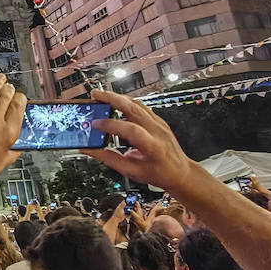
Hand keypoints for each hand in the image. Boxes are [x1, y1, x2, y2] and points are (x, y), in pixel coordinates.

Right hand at [81, 89, 195, 194]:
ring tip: (101, 96)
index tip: (96, 124)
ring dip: (118, 97)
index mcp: (152, 146)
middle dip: (112, 99)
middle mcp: (157, 131)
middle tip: (96, 95)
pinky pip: (140, 106)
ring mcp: (159, 123)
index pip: (131, 130)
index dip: (111, 125)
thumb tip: (90, 150)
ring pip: (137, 103)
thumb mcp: (132, 171)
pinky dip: (125, 102)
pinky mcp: (158, 120)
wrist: (180, 173)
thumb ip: (109, 159)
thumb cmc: (160, 174)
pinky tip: (115, 103)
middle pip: (134, 108)